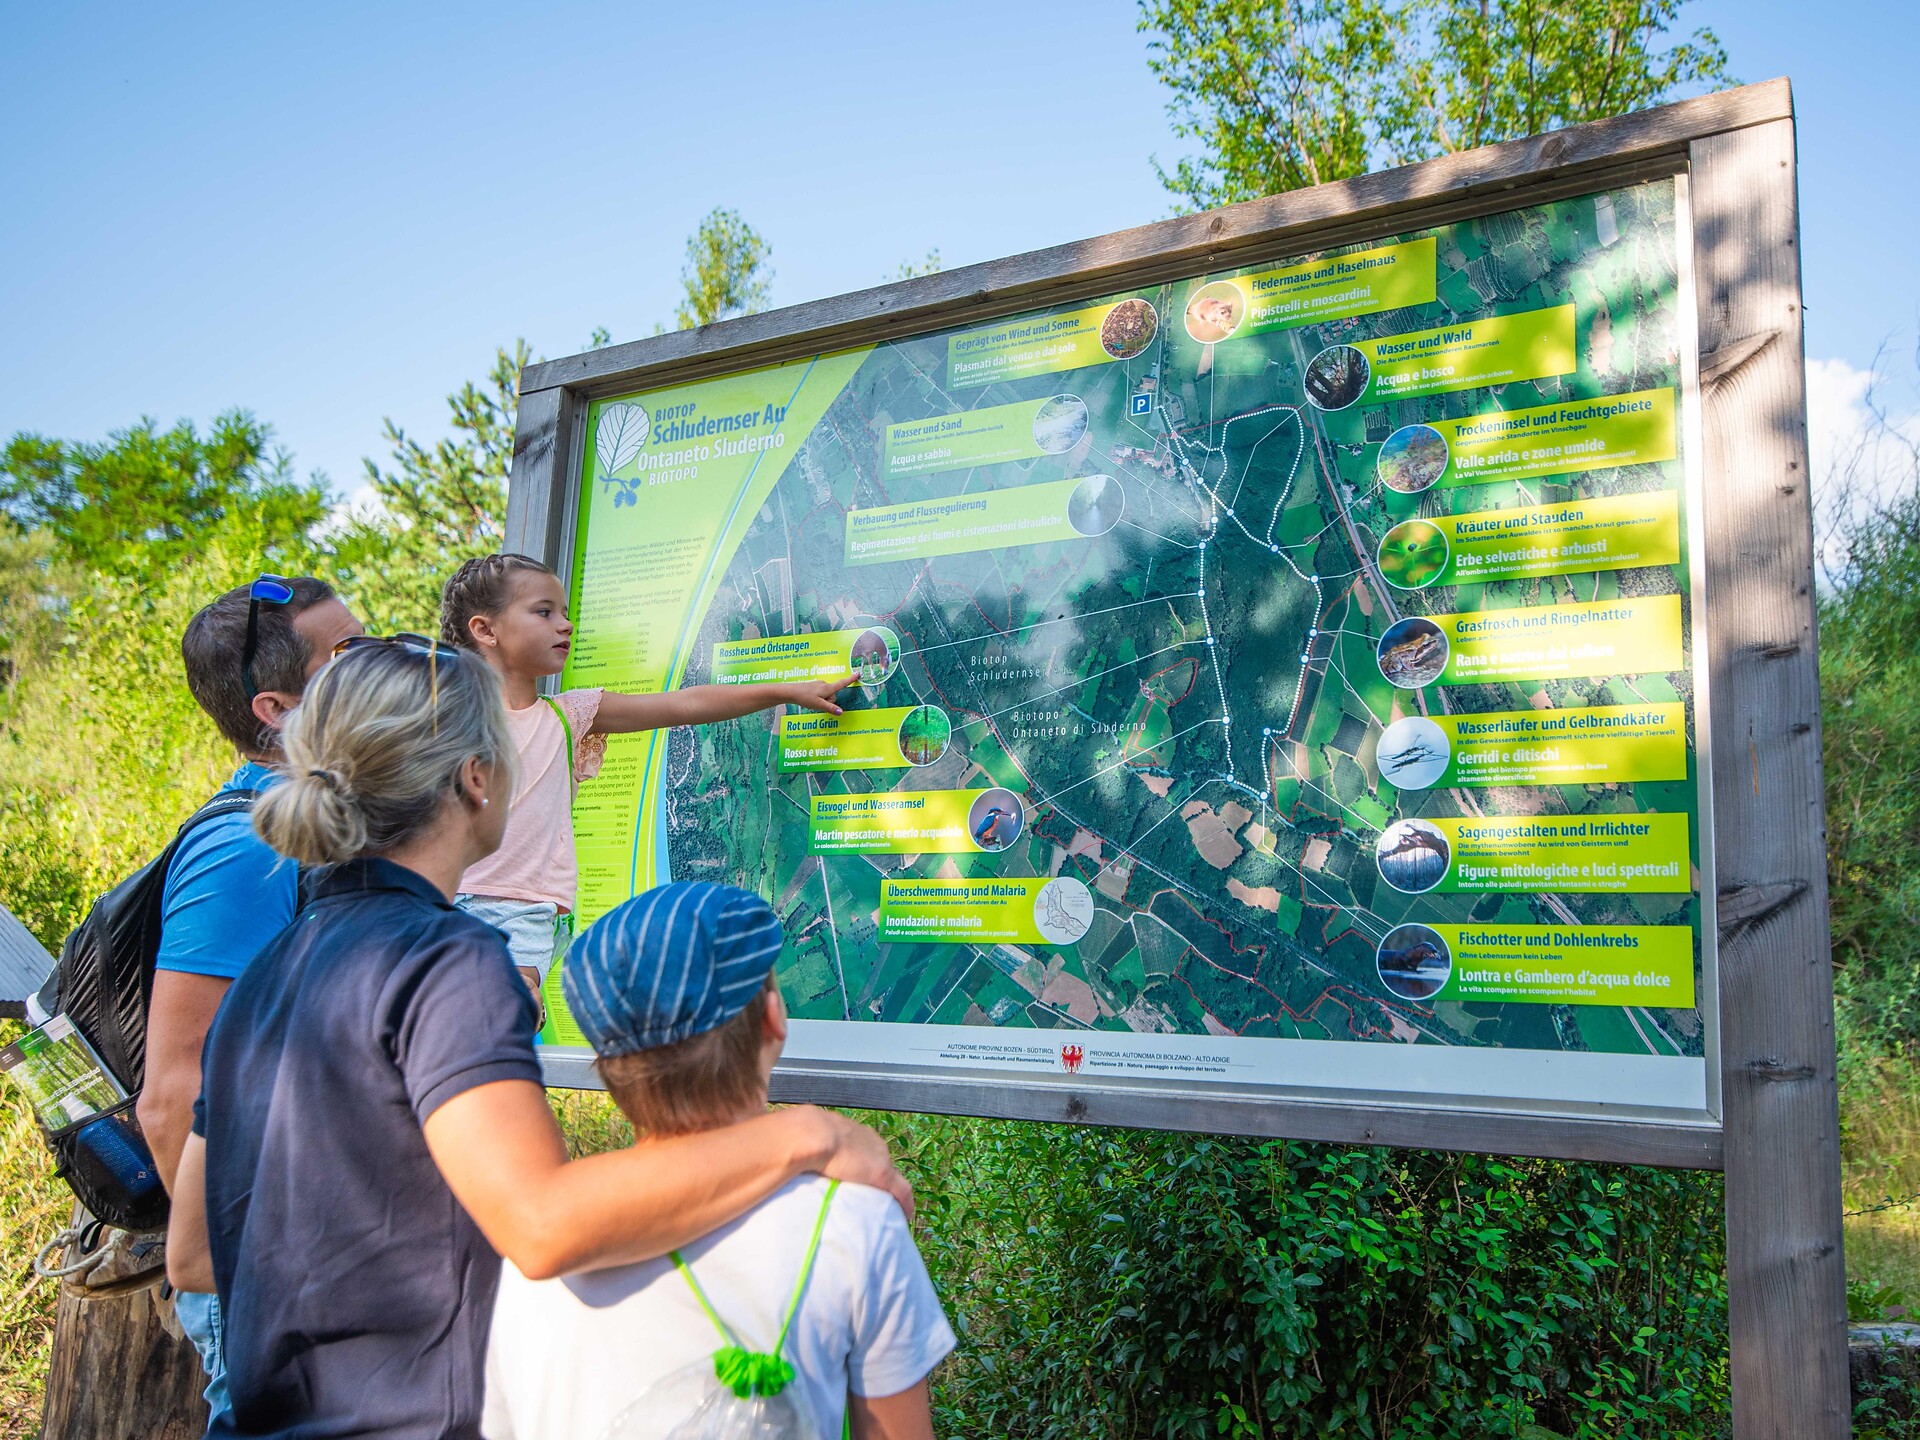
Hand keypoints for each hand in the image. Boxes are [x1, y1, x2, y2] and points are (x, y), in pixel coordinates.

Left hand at [785, 672, 857, 716]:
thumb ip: (830, 708)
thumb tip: (841, 712)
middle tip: (818, 704)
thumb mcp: (819, 705)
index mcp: (827, 688)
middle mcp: (824, 684)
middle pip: (833, 695)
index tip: (858, 674)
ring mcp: (818, 685)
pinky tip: (810, 700)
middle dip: (829, 702)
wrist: (790, 692)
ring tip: (812, 702)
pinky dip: (818, 698)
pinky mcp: (813, 686)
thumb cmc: (805, 697)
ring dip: (822, 701)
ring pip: (826, 695)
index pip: (842, 683)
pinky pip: (821, 694)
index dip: (851, 679)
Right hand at [800, 1107, 914, 1219]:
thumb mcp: (803, 1139)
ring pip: (890, 1177)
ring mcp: (879, 1157)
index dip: (861, 1164)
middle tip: (868, 1195)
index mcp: (851, 1132)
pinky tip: (905, 1216)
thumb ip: (803, 1148)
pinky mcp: (884, 1175)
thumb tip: (782, 1158)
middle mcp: (870, 1141)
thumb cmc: (800, 1136)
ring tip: (881, 1207)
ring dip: (886, 1191)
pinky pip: (901, 1191)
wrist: (809, 1134)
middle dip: (875, 1177)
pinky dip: (904, 1203)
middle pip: (878, 1161)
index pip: (863, 1149)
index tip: (857, 1177)